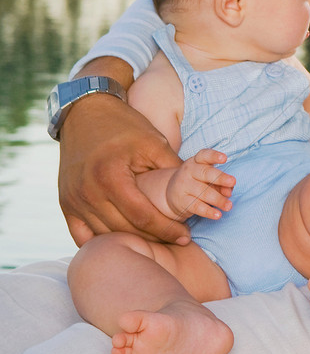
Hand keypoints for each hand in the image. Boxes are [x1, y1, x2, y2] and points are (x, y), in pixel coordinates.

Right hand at [59, 95, 184, 244]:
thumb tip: (199, 192)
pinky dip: (103, 241)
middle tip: (174, 240)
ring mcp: (73, 200)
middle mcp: (87, 192)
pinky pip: (82, 236)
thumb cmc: (124, 125)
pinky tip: (124, 240)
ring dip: (130, 241)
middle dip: (153, 238)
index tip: (185, 237)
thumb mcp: (154, 142)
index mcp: (110, 177)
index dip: (167, 230)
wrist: (86, 112)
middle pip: (125, 230)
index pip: (143, 217)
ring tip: (154, 239)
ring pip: (105, 236)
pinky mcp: (65, 203)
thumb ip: (174, 170)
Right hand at [164, 149, 234, 219]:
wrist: (170, 193)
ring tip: (229, 205)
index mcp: (196, 161)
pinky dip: (208, 211)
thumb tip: (229, 191)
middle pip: (205, 173)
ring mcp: (184, 186)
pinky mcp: (182, 201)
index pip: (204, 155)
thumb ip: (221, 182)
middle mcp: (189, 171)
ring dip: (218, 199)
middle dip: (220, 178)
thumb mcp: (207, 178)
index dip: (214, 156)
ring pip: (203, 192)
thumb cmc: (196, 182)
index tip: (224, 158)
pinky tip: (218, 215)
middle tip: (233, 182)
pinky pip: (197, 206)